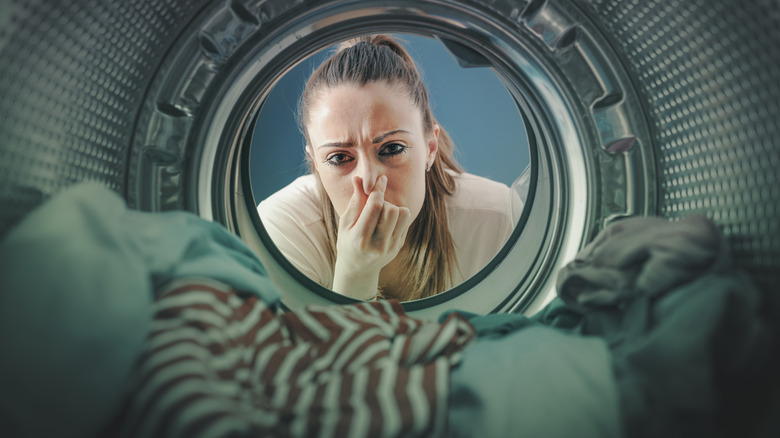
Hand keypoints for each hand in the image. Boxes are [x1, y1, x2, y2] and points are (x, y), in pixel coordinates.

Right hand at [332, 175, 411, 299]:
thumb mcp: (345, 223)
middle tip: (376, 206)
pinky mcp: (399, 246)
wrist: (358, 269)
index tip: (381, 179)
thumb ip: (355, 201)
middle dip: (384, 202)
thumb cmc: (348, 242)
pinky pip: (405, 222)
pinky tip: (386, 222)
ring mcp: (391, 247)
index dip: (378, 189)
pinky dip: (397, 217)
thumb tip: (359, 179)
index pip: (375, 207)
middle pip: (391, 210)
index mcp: (360, 238)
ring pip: (403, 214)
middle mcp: (378, 244)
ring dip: (394, 208)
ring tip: (382, 214)